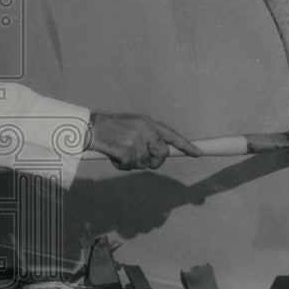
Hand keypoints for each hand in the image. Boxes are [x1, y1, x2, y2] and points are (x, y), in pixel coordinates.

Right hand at [87, 113, 201, 170]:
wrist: (89, 127)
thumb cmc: (109, 128)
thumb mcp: (132, 125)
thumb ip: (147, 136)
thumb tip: (159, 152)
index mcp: (147, 122)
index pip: (171, 135)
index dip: (186, 145)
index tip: (198, 153)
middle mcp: (144, 129)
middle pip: (162, 153)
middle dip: (154, 161)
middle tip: (140, 159)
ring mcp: (135, 140)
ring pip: (145, 163)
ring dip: (133, 163)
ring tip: (120, 153)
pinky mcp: (126, 150)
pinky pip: (130, 166)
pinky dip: (121, 165)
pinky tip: (114, 156)